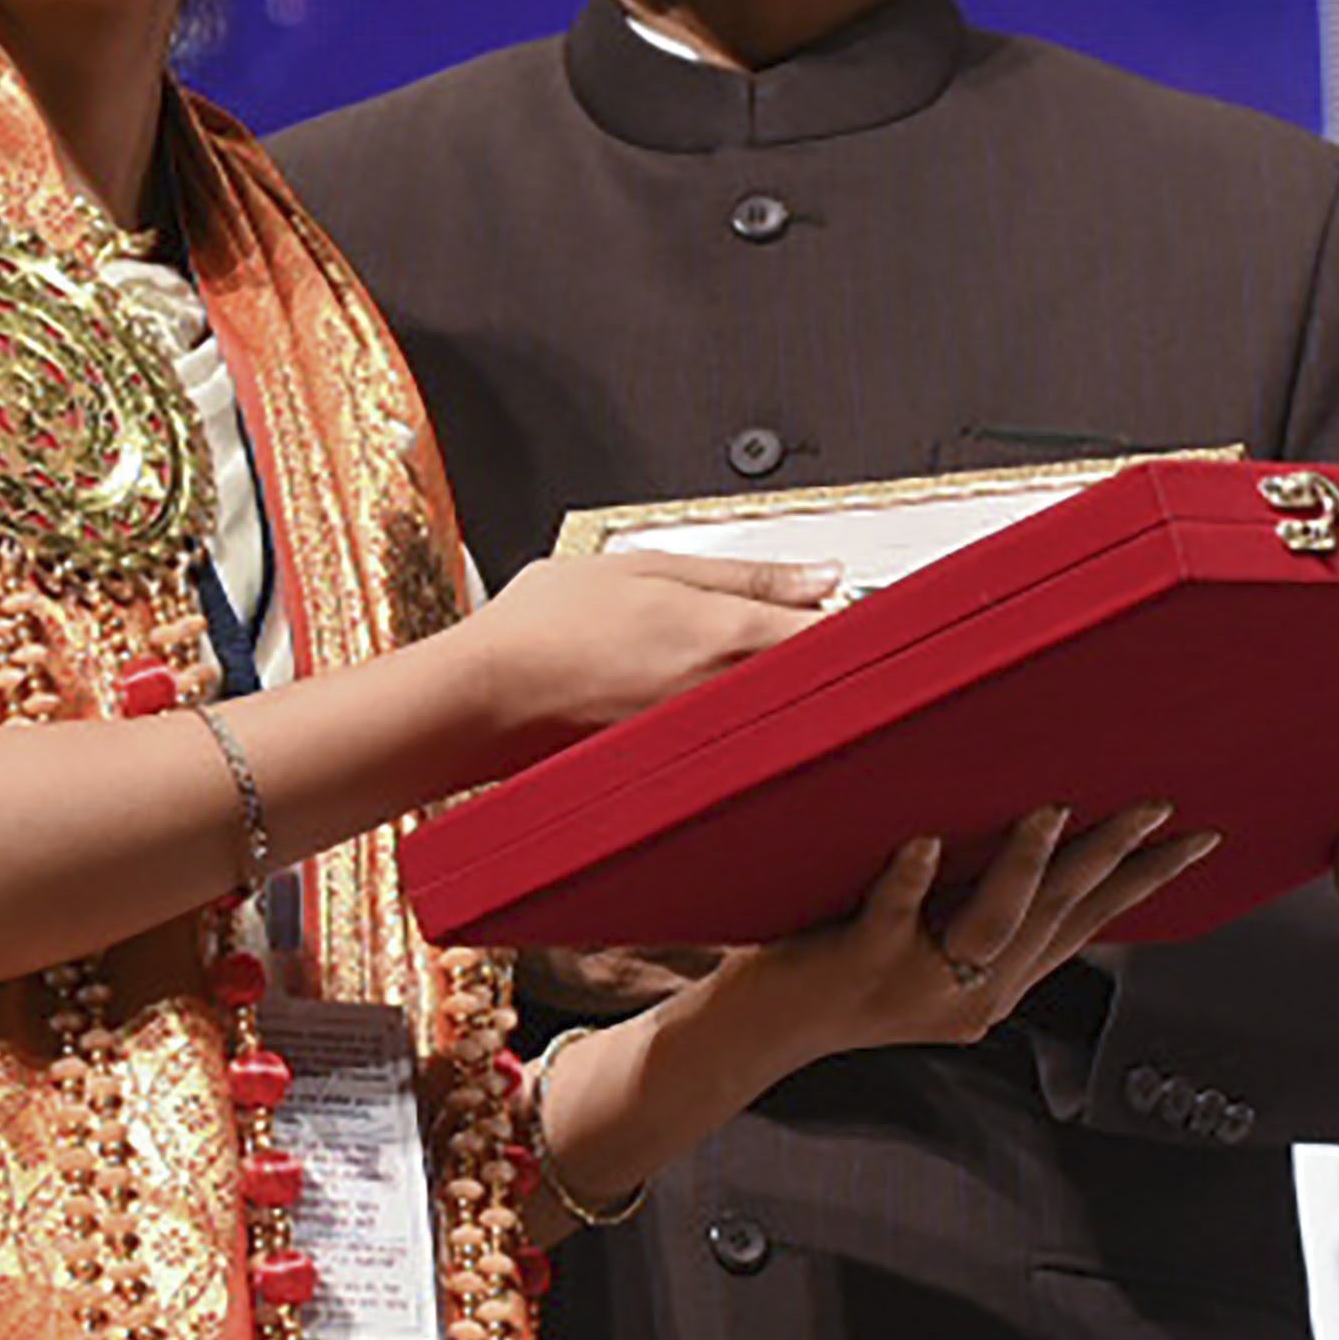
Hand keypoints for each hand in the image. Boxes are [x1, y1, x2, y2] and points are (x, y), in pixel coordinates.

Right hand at [457, 548, 836, 759]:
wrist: (481, 701)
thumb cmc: (544, 631)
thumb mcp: (647, 567)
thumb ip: (746, 574)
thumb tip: (822, 576)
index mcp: (729, 637)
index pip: (837, 634)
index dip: (857, 621)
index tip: (855, 609)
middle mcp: (729, 697)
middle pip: (819, 680)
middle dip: (822, 657)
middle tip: (797, 631)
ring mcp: (709, 741)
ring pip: (782, 715)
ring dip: (780, 691)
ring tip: (717, 664)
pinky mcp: (683, 772)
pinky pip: (737, 745)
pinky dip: (736, 724)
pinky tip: (693, 704)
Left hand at [528, 806, 1220, 1212]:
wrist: (756, 1036)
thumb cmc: (836, 975)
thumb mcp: (931, 954)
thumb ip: (982, 911)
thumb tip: (1040, 838)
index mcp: (997, 983)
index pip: (1090, 924)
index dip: (1147, 882)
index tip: (1198, 839)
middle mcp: (971, 992)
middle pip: (1060, 917)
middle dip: (1116, 859)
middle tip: (1154, 806)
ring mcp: (916, 983)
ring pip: (992, 923)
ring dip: (1030, 865)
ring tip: (1053, 811)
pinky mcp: (857, 967)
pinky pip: (891, 918)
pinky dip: (909, 880)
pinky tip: (923, 844)